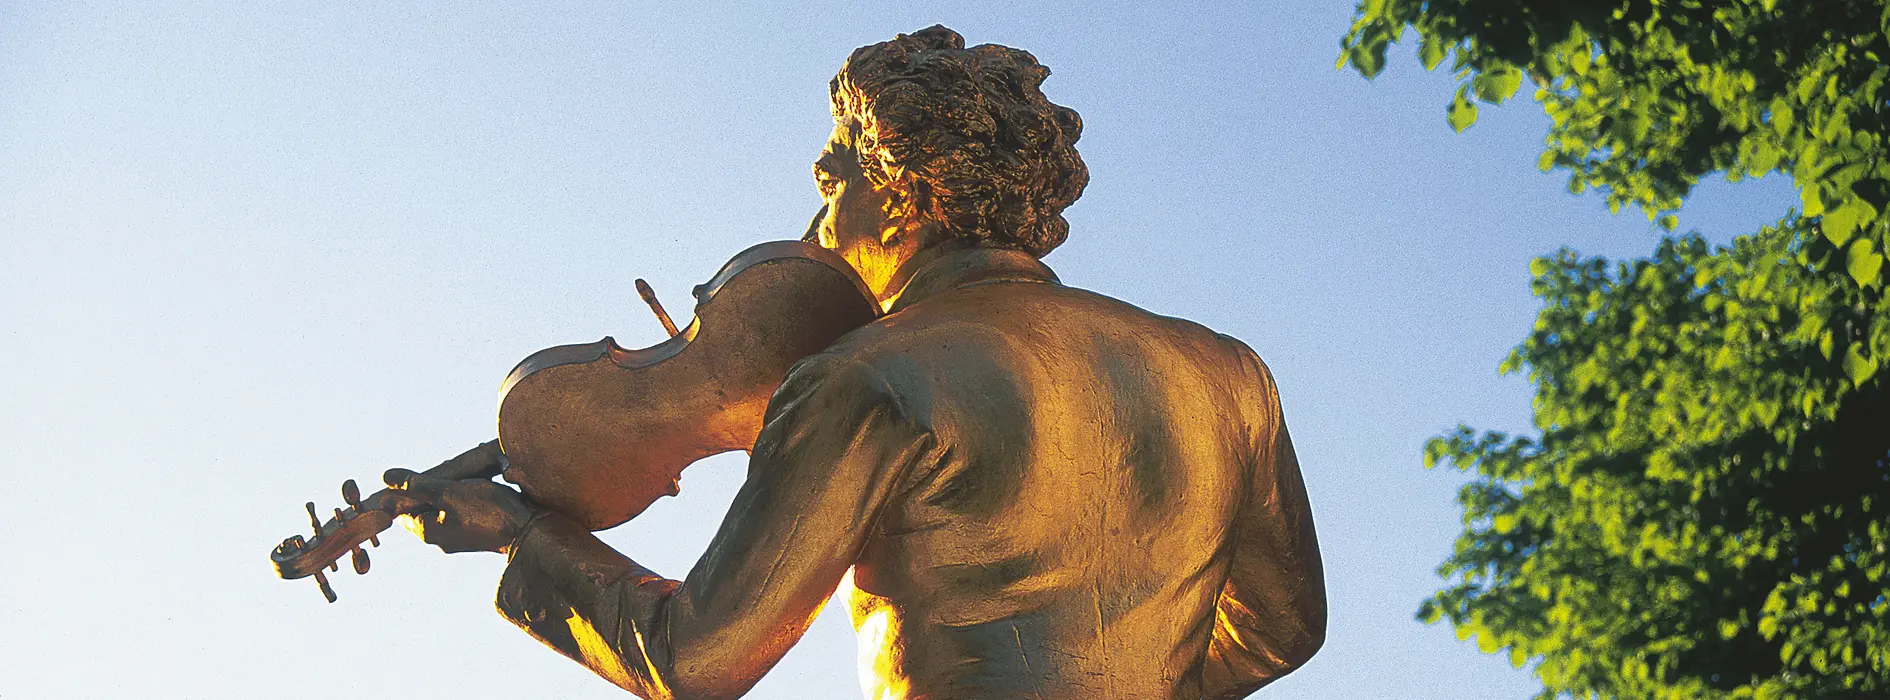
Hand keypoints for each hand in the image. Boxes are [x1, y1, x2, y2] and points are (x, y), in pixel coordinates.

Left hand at [384, 467, 536, 554]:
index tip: (429, 474)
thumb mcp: (448, 491)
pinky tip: (482, 491)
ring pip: (444, 507)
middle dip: (434, 487)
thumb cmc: (489, 511)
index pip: (402, 505)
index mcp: (426, 530)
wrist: (529, 532)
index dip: (411, 485)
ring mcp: (458, 538)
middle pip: (424, 505)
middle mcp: (439, 538)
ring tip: (470, 481)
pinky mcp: (476, 534)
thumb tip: (385, 477)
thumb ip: (417, 484)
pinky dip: (467, 499)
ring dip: (452, 491)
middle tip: (453, 476)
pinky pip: (462, 512)